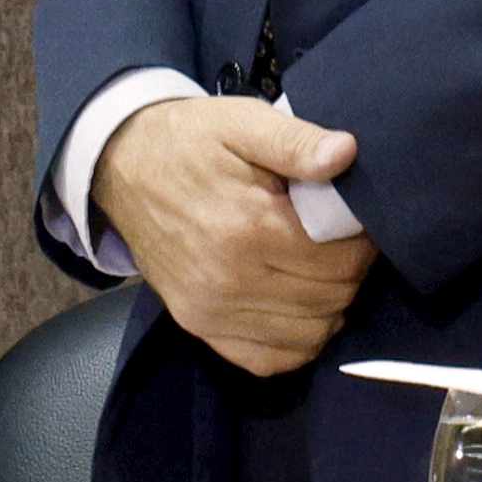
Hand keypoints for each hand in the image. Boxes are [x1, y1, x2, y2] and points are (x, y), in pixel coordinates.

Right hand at [92, 95, 378, 376]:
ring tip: (314, 268)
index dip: (362, 241)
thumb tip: (346, 154)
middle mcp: (228, 280)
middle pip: (331, 298)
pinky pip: (269, 359)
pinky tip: (294, 305)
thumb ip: (296, 140)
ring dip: (327, 304)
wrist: (119, 164)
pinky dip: (295, 340)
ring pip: (310, 333)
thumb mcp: (242, 122)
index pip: (343, 261)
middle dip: (348, 270)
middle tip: (335, 240)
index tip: (352, 220)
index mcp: (247, 228)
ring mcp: (209, 310)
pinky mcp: (197, 325)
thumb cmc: (189, 141)